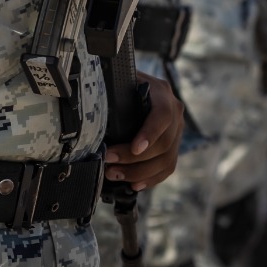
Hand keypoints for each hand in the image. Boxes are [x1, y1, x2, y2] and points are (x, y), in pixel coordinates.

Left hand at [104, 72, 184, 189]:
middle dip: (135, 159)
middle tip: (109, 163)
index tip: (135, 148)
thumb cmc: (121, 84)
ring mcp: (177, 130)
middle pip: (164, 143)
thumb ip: (110, 93)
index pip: (162, 115)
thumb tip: (89, 111)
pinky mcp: (174, 145)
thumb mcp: (117, 82)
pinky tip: (134, 185)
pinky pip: (167, 167)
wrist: (133, 85)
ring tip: (114, 174)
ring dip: (140, 173)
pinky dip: (151, 179)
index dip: (150, 134)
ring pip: (166, 160)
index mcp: (161, 92)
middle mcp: (175, 111)